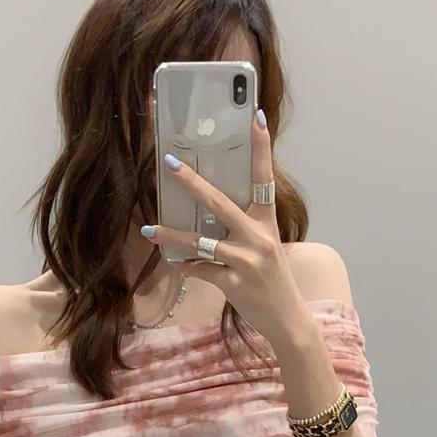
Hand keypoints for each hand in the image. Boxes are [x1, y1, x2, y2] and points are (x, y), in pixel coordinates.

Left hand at [141, 110, 311, 350]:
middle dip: (191, 182)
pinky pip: (200, 270)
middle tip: (170, 163)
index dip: (261, 147)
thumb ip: (245, 228)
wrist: (288, 319)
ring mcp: (245, 261)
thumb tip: (209, 211)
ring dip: (171, 234)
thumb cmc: (274, 279)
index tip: (257, 117)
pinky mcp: (233, 284)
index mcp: (267, 222)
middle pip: (219, 203)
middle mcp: (257, 237)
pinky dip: (186, 267)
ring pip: (201, 241)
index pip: (264, 178)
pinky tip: (178, 265)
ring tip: (148, 229)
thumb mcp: (266, 247)